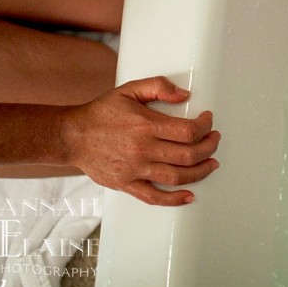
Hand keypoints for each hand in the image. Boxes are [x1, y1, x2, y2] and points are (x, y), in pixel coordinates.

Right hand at [60, 76, 220, 205]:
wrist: (72, 136)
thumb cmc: (102, 112)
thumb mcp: (129, 90)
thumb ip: (158, 87)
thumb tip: (185, 96)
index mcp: (145, 125)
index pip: (188, 131)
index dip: (205, 126)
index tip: (208, 121)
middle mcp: (143, 149)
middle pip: (188, 155)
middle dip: (210, 147)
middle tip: (215, 140)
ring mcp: (135, 170)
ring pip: (177, 177)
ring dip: (201, 172)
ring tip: (212, 163)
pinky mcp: (127, 184)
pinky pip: (154, 197)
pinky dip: (174, 199)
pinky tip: (189, 195)